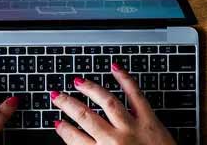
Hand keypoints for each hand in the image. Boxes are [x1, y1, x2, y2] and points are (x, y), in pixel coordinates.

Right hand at [50, 63, 175, 144]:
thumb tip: (80, 143)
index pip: (75, 139)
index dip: (64, 129)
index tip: (57, 122)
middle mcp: (114, 139)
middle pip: (85, 116)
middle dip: (68, 104)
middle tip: (57, 96)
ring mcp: (131, 127)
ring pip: (107, 102)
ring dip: (90, 89)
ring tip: (79, 81)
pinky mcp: (149, 119)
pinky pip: (136, 94)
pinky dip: (125, 79)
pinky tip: (116, 69)